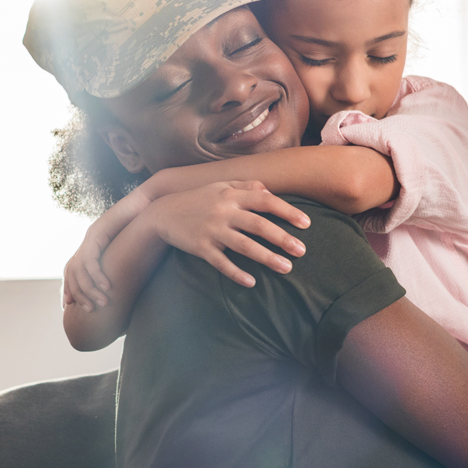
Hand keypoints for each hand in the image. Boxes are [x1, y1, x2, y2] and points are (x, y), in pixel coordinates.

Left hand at [63, 189, 153, 310]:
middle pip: (71, 271)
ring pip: (79, 268)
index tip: (70, 306)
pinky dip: (97, 274)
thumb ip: (122, 264)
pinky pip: (91, 258)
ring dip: (90, 288)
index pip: (72, 269)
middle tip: (89, 310)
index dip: (69, 287)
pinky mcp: (97, 232)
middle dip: (77, 293)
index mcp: (92, 244)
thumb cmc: (143, 225)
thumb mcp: (129, 249)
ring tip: (102, 303)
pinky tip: (107, 286)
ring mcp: (90, 235)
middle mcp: (87, 240)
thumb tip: (126, 285)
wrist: (147, 202)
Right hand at [146, 181, 309, 287]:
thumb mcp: (219, 186)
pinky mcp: (200, 247)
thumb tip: (268, 190)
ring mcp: (212, 230)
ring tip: (286, 268)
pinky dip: (236, 273)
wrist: (162, 213)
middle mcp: (223, 211)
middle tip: (302, 250)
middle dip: (282, 238)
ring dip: (267, 257)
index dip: (287, 211)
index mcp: (231, 195)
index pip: (265, 200)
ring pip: (244, 245)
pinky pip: (221, 263)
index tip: (306, 224)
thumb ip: (244, 186)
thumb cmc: (196, 199)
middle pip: (258, 225)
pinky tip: (252, 282)